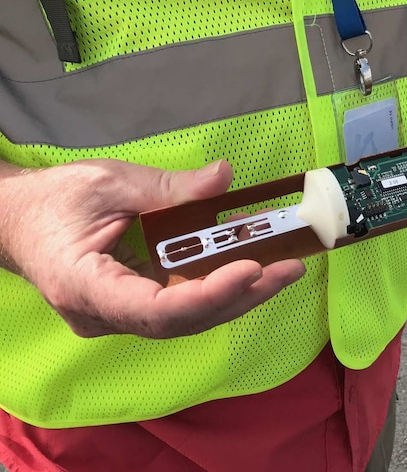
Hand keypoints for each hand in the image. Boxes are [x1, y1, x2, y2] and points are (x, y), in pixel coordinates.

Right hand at [0, 159, 305, 337]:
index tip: (251, 268)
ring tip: (283, 266)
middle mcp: (103, 315)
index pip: (155, 309)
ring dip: (239, 294)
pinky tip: (252, 265)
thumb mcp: (109, 182)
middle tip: (289, 267)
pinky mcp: (134, 307)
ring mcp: (119, 317)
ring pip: (187, 318)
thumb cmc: (52, 200)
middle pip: (182, 320)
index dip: (208, 294)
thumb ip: (169, 186)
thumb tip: (224, 176)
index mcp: (85, 286)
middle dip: (241, 295)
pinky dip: (219, 286)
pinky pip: (182, 305)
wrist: (15, 220)